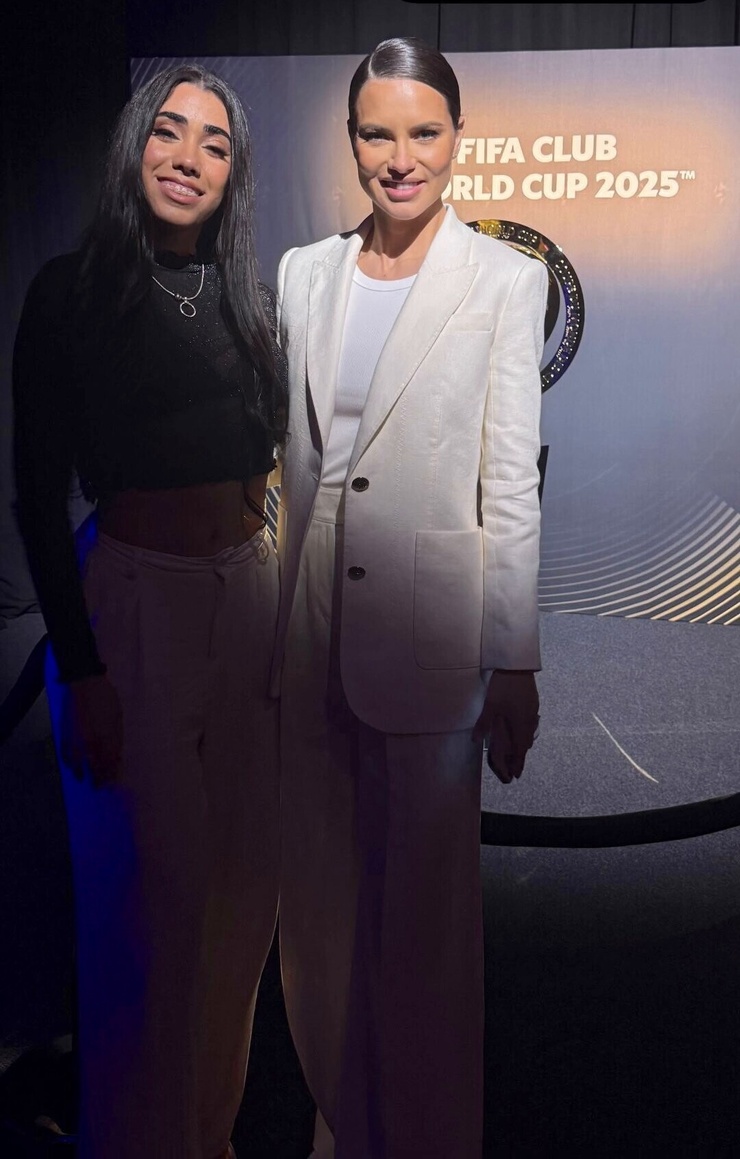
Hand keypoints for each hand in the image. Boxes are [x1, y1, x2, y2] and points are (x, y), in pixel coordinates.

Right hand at [62, 673, 123, 787]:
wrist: (84, 682)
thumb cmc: (106, 697)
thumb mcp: (117, 717)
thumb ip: (116, 737)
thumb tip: (116, 754)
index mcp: (109, 737)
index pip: (111, 762)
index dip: (112, 773)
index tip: (113, 781)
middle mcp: (93, 742)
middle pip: (96, 766)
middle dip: (99, 778)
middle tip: (100, 786)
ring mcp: (77, 739)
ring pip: (80, 763)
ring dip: (83, 774)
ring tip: (85, 780)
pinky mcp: (65, 734)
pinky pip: (66, 754)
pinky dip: (69, 762)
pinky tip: (72, 767)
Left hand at [473, 670, 538, 784]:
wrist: (518, 665)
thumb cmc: (504, 686)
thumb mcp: (491, 705)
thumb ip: (484, 724)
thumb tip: (475, 741)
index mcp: (521, 724)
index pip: (521, 749)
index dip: (518, 763)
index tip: (516, 775)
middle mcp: (530, 720)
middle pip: (527, 742)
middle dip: (521, 755)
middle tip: (515, 764)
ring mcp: (534, 710)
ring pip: (530, 732)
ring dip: (524, 742)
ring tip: (518, 748)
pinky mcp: (534, 702)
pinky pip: (531, 723)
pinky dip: (526, 730)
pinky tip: (521, 728)